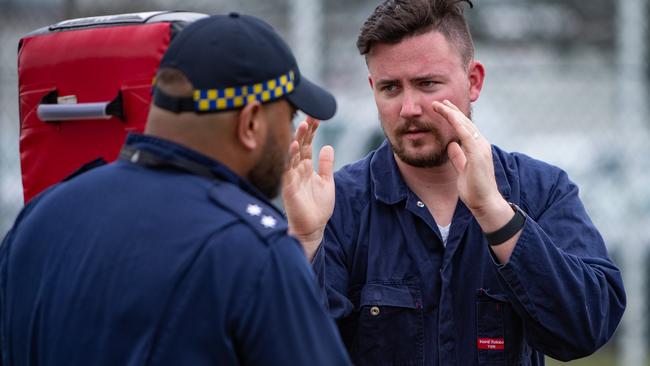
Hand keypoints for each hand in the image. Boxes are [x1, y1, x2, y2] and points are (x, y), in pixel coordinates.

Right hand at [282, 117, 334, 259]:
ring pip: (293, 154)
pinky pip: (289, 169)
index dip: (312, 132)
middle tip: (310, 116)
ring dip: (297, 140)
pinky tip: (294, 146)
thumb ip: (326, 165)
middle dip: (305, 131)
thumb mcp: (326, 182)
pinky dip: (291, 157)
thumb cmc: (318, 207)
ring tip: (303, 125)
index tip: (317, 117)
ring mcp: (292, 178)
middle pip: (300, 146)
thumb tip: (327, 146)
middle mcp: (297, 170)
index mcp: (307, 168)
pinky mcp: (289, 187)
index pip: (308, 145)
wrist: (312, 228)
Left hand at [432, 100, 512, 232]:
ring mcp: (481, 148)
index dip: (454, 117)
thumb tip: (451, 145)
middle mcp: (481, 145)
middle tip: (439, 102)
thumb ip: (458, 157)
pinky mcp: (478, 154)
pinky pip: (466, 134)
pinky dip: (457, 124)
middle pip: (465, 123)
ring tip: (440, 105)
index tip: (443, 109)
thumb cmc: (475, 189)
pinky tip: (449, 116)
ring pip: (465, 125)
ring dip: (452, 114)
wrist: (485, 203)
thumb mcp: (462, 169)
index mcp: (477, 148)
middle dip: (452, 111)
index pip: (465, 128)